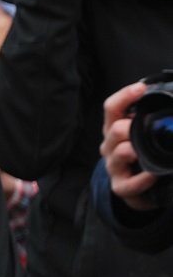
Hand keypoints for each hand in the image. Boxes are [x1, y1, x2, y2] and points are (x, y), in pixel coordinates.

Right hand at [100, 80, 160, 210]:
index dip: (124, 96)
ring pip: (120, 153)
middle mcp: (110, 146)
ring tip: (144, 151)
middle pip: (115, 129)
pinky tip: (153, 175)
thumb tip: (172, 104)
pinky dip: (142, 179)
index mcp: (114, 129)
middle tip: (148, 126)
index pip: (112, 108)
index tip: (141, 87)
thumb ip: (150, 120)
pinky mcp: (120, 187)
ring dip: (133, 150)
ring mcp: (114, 166)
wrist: (136, 189)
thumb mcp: (141, 135)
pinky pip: (130, 183)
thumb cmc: (140, 156)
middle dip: (130, 127)